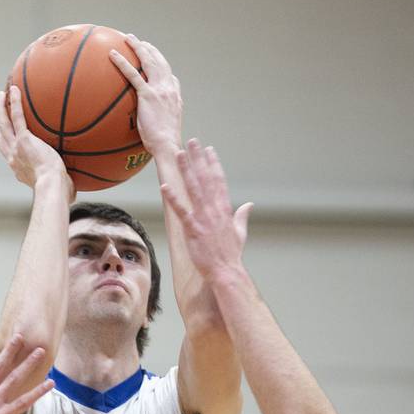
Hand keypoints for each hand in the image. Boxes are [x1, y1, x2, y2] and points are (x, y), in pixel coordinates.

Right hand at [0, 86, 72, 198]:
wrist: (53, 188)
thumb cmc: (59, 192)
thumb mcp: (58, 187)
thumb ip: (62, 182)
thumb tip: (75, 187)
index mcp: (19, 169)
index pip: (9, 152)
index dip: (6, 141)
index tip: (7, 133)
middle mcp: (13, 158)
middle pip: (0, 135)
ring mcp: (16, 148)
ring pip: (3, 124)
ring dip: (0, 108)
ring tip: (1, 94)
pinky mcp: (24, 140)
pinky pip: (17, 117)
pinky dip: (14, 103)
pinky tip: (15, 90)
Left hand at [109, 34, 180, 155]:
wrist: (167, 144)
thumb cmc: (165, 143)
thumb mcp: (166, 128)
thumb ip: (160, 119)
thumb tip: (151, 123)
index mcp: (174, 95)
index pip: (169, 75)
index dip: (161, 64)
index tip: (154, 58)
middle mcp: (169, 88)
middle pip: (160, 62)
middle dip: (150, 49)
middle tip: (140, 42)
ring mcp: (159, 89)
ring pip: (148, 61)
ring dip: (138, 46)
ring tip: (128, 38)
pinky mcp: (148, 94)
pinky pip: (133, 74)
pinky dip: (122, 62)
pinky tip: (112, 55)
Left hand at [159, 140, 253, 280]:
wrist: (226, 271)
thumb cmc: (231, 254)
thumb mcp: (240, 232)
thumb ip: (242, 216)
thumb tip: (249, 205)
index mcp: (225, 209)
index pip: (219, 181)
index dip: (213, 164)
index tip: (208, 150)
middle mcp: (214, 210)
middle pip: (205, 179)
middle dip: (198, 159)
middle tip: (192, 142)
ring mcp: (203, 219)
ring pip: (193, 189)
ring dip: (186, 170)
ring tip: (179, 154)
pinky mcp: (193, 229)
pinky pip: (181, 211)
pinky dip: (173, 198)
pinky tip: (164, 187)